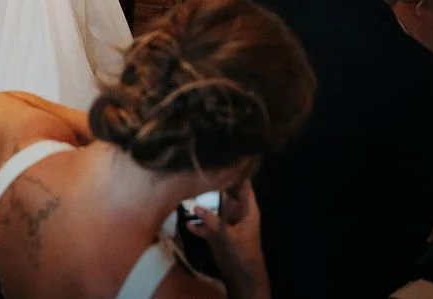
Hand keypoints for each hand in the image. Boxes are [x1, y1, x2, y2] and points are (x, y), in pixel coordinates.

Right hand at [186, 180, 269, 298]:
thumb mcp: (229, 236)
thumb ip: (214, 221)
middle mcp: (235, 211)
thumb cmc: (244, 253)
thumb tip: (196, 207)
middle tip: (197, 171)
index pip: (243, 184)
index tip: (224, 156)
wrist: (243, 276)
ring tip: (185, 193)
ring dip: (201, 204)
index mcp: (247, 209)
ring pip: (212, 207)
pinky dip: (196, 223)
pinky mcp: (216, 233)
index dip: (236, 171)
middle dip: (212, 184)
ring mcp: (225, 222)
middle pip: (224, 192)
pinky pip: (204, 224)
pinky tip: (186, 222)